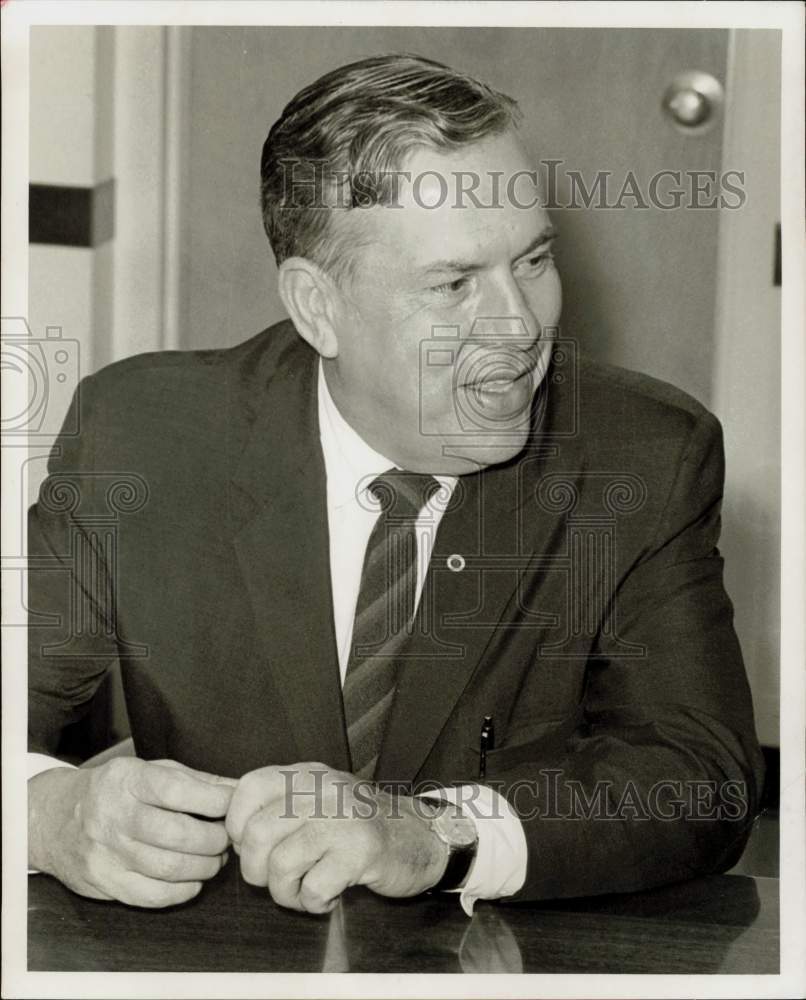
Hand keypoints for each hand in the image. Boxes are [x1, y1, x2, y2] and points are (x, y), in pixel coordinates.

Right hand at [29, 758, 235, 906]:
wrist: (56, 818)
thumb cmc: (117, 791)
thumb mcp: (152, 771)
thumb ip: (197, 780)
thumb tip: (240, 789)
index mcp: (128, 779)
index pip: (176, 789)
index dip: (213, 800)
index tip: (233, 806)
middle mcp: (113, 815)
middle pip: (176, 834)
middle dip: (214, 839)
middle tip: (227, 839)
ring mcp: (106, 851)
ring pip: (167, 868)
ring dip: (204, 867)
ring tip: (215, 859)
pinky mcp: (103, 881)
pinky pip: (151, 895)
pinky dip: (182, 891)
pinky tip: (193, 881)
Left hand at [226, 762, 448, 913]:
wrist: (420, 837)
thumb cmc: (361, 824)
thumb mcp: (318, 798)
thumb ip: (279, 803)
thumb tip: (229, 828)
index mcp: (305, 775)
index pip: (247, 789)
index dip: (238, 826)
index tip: (255, 846)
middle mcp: (321, 789)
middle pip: (256, 835)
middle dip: (258, 871)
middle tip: (280, 879)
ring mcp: (342, 818)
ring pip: (280, 866)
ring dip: (287, 894)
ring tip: (306, 891)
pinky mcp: (360, 850)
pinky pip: (313, 889)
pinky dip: (314, 903)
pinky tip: (331, 896)